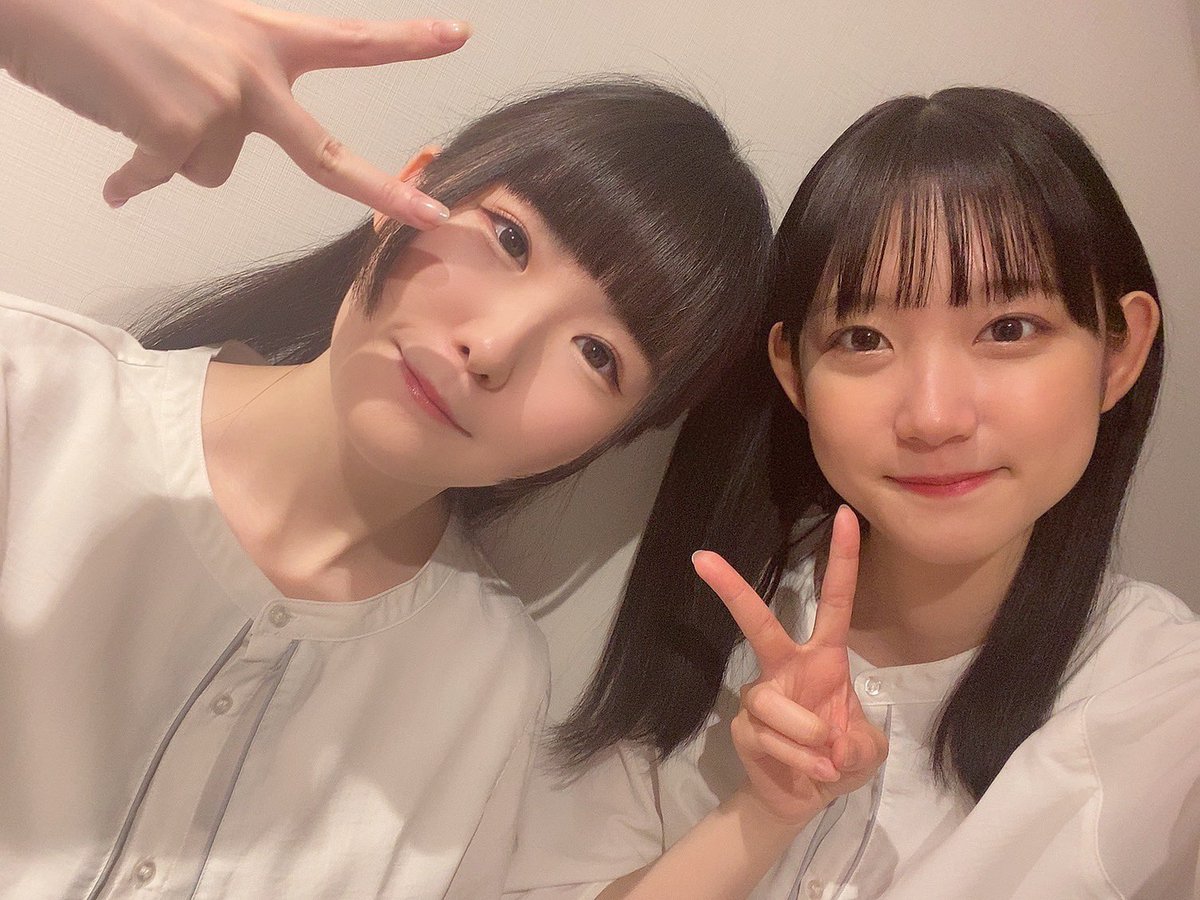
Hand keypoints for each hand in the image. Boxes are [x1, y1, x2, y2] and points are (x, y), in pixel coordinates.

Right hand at [0, 0, 467, 224]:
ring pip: (212, 168)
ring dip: (172, 147)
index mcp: (261, 37)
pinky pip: (164, 178)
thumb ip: (231, 85)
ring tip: (135, 97)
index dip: (406, 42)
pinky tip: (113, 166)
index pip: (349, 42)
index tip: (458, 36)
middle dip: (383, 191)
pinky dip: (134, 176)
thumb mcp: (192, 33)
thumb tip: (220, 151)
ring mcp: (220, 108)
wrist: (44, 6)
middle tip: (432, 216)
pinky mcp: (178, 136)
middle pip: (328, 154)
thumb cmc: (113, 15)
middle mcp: (252, 74)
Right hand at [692, 505, 887, 822]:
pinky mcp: (742, 726)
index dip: (842, 560)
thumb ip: (859, 743)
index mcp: (824, 657)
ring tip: (825, 761)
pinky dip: (798, 761)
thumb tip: (829, 743)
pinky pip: (769, 737)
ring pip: (773, 701)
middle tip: (703, 558)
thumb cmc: (838, 757)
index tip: (846, 516)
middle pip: (760, 623)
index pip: (836, 602)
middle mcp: (787, 667)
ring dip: (806, 736)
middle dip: (732, 590)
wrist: (803, 798)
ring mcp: (760, 695)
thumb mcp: (867, 751)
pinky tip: (810, 774)